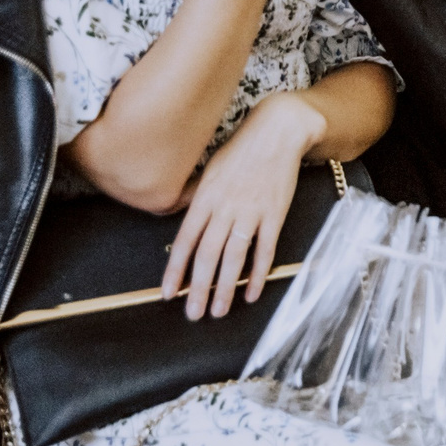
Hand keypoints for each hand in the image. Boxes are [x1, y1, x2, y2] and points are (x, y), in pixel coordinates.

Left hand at [161, 93, 320, 318]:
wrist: (277, 131)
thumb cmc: (241, 150)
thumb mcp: (210, 171)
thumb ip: (196, 198)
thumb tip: (182, 220)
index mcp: (204, 197)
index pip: (185, 241)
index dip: (175, 270)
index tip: (168, 294)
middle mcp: (224, 207)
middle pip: (207, 255)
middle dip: (198, 289)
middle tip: (193, 314)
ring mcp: (250, 211)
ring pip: (234, 257)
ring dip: (225, 288)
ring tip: (219, 311)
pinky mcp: (274, 213)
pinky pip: (264, 249)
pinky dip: (258, 273)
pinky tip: (251, 292)